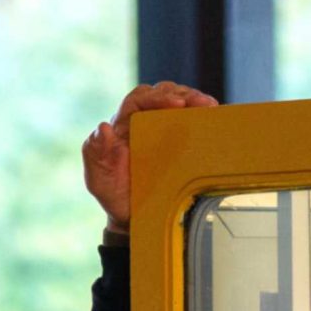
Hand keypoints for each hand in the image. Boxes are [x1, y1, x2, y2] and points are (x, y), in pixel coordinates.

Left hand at [84, 80, 217, 230]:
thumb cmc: (114, 197)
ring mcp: (161, 130)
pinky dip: (203, 116)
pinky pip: (191, 121)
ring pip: (179, 101)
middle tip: (200, 103)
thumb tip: (103, 127)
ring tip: (210, 106)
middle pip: (162, 93)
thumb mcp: (98, 180)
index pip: (139, 99)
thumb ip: (94, 153)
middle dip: (182, 93)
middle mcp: (142, 121)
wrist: (132, 217)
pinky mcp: (179, 141)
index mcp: (122, 125)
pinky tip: (215, 117)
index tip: (176, 103)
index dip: (157, 96)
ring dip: (195, 99)